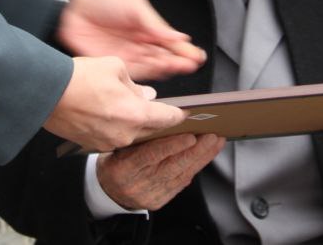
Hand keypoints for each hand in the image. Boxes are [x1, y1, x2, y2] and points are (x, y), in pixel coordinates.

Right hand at [43, 56, 186, 151]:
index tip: (186, 112)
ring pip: (132, 133)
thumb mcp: (116, 67)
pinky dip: (117, 126)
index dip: (179, 114)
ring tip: (127, 104)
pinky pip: (114, 136)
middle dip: (156, 118)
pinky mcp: (93, 145)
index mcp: (135, 114)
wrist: (46, 93)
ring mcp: (108, 142)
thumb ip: (136, 84)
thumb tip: (147, 95)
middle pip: (151, 129)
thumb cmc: (80, 77)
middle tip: (160, 107)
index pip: (167, 118)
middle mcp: (125, 133)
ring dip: (134, 121)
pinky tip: (110, 112)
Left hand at [57, 0, 205, 80]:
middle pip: (164, 56)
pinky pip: (135, 73)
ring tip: (178, 68)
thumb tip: (178, 37)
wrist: (72, 8)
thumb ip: (155, 25)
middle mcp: (140, 43)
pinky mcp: (115, 65)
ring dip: (166, 68)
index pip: (170, 42)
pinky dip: (148, 75)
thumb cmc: (103, 0)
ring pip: (152, 66)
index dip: (184, 50)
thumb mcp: (134, 7)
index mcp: (147, 28)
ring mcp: (129, 55)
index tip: (197, 56)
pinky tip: (158, 74)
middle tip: (190, 65)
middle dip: (178, 61)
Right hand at [97, 133, 224, 210]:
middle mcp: (137, 184)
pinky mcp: (158, 201)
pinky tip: (205, 156)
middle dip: (196, 150)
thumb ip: (140, 137)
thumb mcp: (119, 146)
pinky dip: (194, 168)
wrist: (107, 191)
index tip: (190, 136)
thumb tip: (168, 120)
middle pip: (172, 166)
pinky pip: (180, 184)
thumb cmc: (115, 161)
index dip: (172, 146)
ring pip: (181, 175)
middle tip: (213, 136)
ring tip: (215, 143)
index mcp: (124, 168)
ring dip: (201, 158)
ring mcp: (149, 195)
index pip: (150, 156)